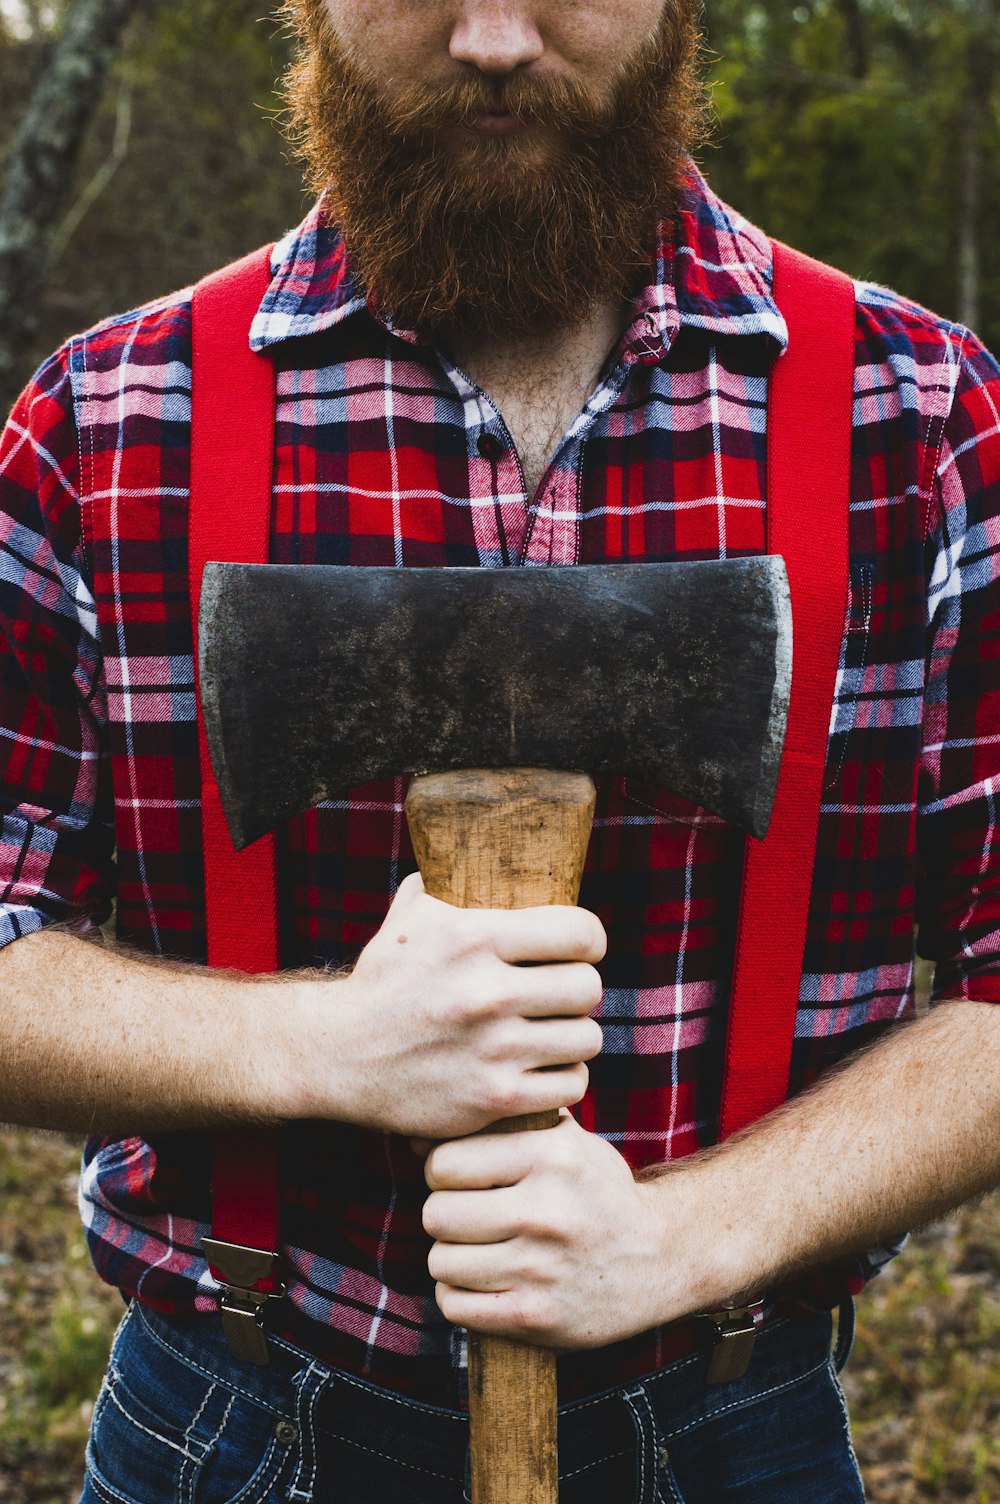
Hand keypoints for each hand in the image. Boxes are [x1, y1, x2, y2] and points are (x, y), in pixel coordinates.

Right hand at [300, 874, 605, 1138]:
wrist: (338, 1056)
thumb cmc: (382, 982)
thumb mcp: (408, 920)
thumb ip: (445, 884)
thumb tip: (472, 852)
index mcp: (473, 938)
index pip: (580, 932)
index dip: (589, 940)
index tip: (581, 949)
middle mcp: (487, 993)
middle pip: (589, 987)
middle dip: (579, 989)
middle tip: (561, 994)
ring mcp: (493, 1050)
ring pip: (587, 1038)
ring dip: (573, 1035)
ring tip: (554, 1032)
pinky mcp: (494, 1098)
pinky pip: (571, 1085)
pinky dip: (563, 1078)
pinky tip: (543, 1069)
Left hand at [421, 1114, 676, 1348]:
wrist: (661, 1257)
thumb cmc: (600, 1193)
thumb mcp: (570, 1142)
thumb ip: (508, 1127)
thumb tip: (421, 1135)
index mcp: (550, 1156)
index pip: (445, 1163)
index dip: (442, 1172)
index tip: (459, 1180)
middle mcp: (545, 1210)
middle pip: (436, 1214)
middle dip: (444, 1215)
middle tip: (464, 1218)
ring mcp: (539, 1267)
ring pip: (441, 1262)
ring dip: (452, 1258)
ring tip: (476, 1250)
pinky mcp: (536, 1316)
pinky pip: (455, 1306)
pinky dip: (459, 1296)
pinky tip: (482, 1283)